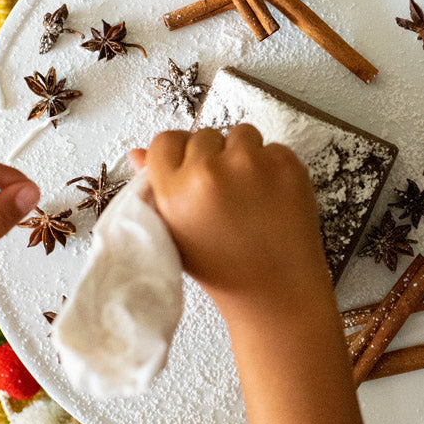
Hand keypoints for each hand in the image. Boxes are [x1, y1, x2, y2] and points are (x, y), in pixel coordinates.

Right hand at [131, 125, 329, 312]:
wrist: (276, 290)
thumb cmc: (223, 267)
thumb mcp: (176, 233)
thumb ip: (155, 191)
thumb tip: (138, 153)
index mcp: (174, 190)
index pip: (165, 140)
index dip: (179, 154)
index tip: (192, 171)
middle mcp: (209, 171)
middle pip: (204, 134)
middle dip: (214, 156)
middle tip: (224, 194)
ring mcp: (251, 164)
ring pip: (241, 133)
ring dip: (244, 154)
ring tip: (249, 194)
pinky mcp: (286, 164)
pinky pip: (274, 147)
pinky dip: (274, 167)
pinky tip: (272, 198)